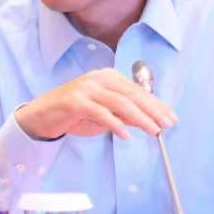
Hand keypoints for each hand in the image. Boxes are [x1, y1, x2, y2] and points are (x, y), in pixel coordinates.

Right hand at [15, 69, 177, 140]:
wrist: (42, 116)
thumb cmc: (75, 114)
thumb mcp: (105, 114)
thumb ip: (126, 115)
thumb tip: (151, 121)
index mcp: (108, 77)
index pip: (137, 90)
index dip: (156, 104)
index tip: (171, 117)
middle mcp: (99, 79)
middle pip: (131, 94)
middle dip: (152, 110)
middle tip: (167, 124)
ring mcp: (86, 88)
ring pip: (119, 102)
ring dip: (139, 118)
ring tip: (153, 131)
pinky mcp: (75, 101)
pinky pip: (100, 112)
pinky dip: (115, 124)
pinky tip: (126, 135)